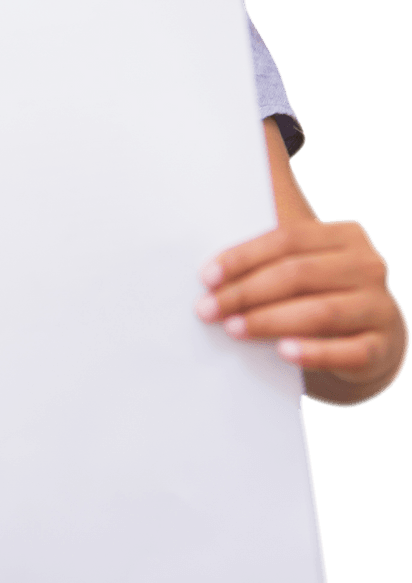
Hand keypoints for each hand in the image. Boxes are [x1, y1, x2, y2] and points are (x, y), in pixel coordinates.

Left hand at [194, 218, 408, 397]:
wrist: (373, 339)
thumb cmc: (321, 294)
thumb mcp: (306, 267)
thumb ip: (271, 259)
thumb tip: (210, 272)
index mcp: (346, 235)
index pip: (287, 239)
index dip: (243, 257)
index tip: (207, 277)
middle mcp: (368, 266)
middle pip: (298, 275)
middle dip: (246, 292)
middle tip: (208, 309)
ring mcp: (379, 307)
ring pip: (319, 312)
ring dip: (269, 321)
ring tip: (232, 328)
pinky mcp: (381, 347)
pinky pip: (346, 351)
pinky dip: (312, 352)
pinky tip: (283, 353)